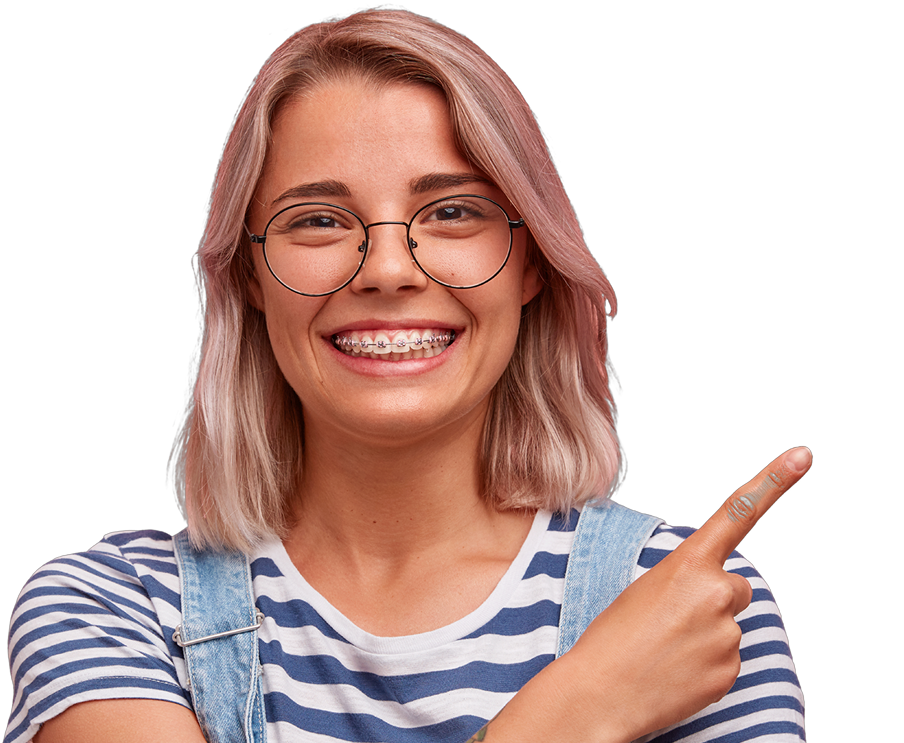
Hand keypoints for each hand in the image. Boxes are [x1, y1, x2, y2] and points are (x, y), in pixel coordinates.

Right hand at [480, 446, 811, 741]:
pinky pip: (728, 660)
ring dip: (706, 636)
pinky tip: (676, 672)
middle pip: (735, 588)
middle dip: (713, 600)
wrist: (600, 693)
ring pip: (729, 626)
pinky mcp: (731, 671)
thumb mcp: (643, 590)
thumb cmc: (612, 637)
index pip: (737, 514)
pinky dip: (706, 665)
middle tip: (672, 622)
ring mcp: (727, 634)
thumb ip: (686, 581)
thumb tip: (714, 600)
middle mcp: (716, 592)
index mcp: (688, 563)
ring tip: (667, 650)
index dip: (773, 482)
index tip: (802, 456)